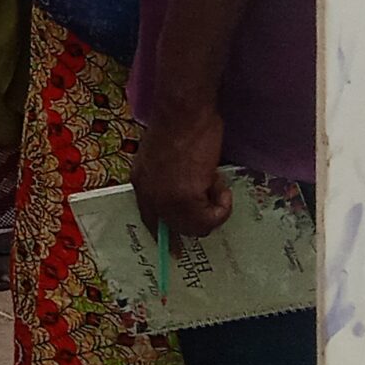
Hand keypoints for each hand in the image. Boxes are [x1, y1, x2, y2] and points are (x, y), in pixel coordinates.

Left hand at [132, 105, 230, 237]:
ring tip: (215, 182)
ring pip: (197, 227)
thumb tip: (188, 192)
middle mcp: (149, 195)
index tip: (176, 251)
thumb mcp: (163, 156)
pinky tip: (221, 184)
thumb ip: (168, 178)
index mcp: (141, 183)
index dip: (164, 235)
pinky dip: (223, 205)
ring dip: (214, 209)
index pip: (149, 220)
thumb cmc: (179, 126)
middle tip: (214, 191)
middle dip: (201, 217)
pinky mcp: (184, 198)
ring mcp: (166, 199)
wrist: (184, 112)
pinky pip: (211, 218)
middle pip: (178, 229)